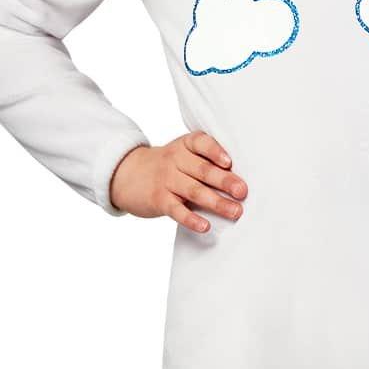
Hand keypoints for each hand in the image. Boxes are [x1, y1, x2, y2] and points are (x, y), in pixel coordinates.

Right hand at [110, 131, 247, 230]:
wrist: (126, 174)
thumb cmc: (166, 166)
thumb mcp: (181, 154)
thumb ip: (205, 161)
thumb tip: (239, 180)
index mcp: (184, 146)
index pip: (200, 142)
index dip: (215, 151)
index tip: (229, 162)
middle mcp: (175, 160)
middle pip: (202, 170)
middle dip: (225, 181)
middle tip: (243, 191)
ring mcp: (166, 180)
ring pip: (194, 191)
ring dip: (216, 202)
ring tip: (235, 211)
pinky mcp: (158, 200)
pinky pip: (177, 210)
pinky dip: (191, 219)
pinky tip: (205, 226)